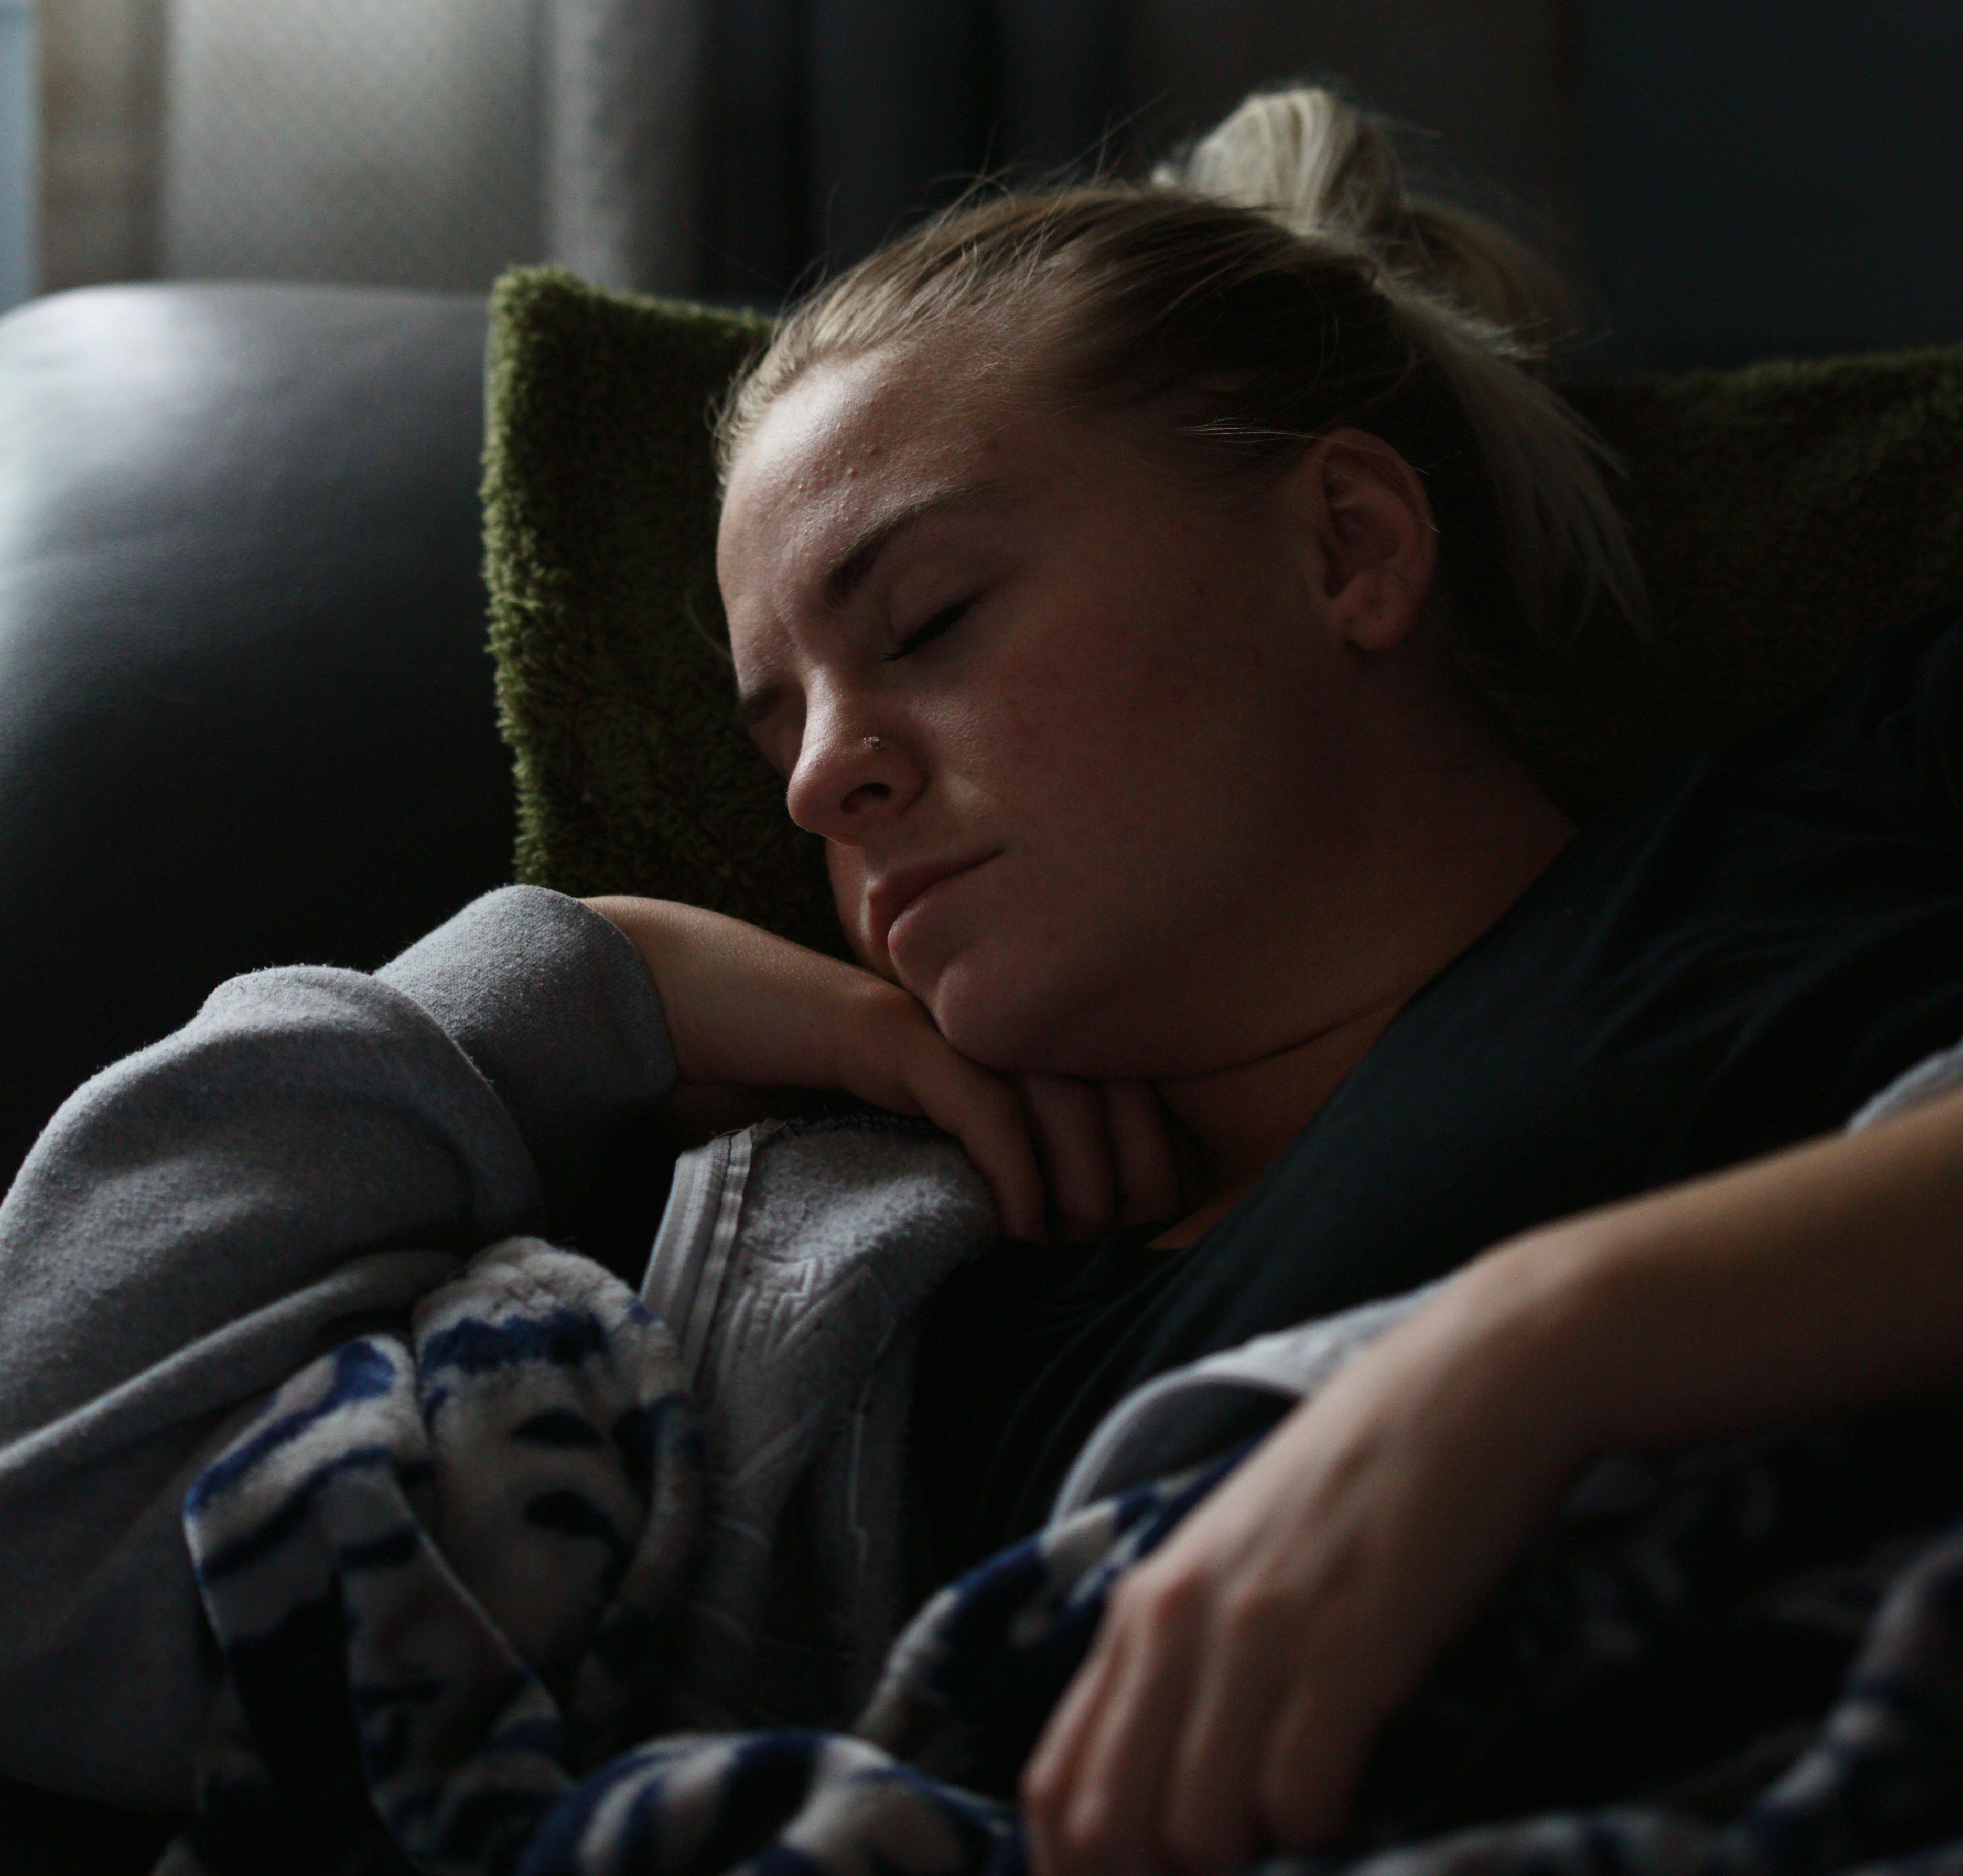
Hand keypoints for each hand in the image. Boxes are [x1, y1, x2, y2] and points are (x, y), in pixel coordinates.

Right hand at [585, 896, 1190, 1243]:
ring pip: (1059, 1093)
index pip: (1108, 1086)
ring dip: (1084, 1180)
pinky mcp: (884, 1034)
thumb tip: (1009, 1242)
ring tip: (1072, 1248)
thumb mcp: (871, 1132)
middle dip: (1139, 1173)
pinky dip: (1013, 1166)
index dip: (1148, 1155)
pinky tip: (1019, 1228)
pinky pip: (978, 1100)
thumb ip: (935, 1160)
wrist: (664, 1004)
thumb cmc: (760, 1074)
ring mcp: (932, 1021)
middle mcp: (974, 1019)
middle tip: (1125, 1249)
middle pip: (1110, 1085)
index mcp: (984, 1036)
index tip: (1141, 1233)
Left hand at [1021, 1246, 1595, 1874]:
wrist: (1463, 1390)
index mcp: (1141, 1604)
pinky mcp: (1345, 1649)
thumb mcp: (1232, 1559)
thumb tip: (1155, 1787)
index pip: (1055, 1783)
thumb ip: (1182, 1654)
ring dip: (1245, 1857)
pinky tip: (1350, 1796)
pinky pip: (1298, 1799)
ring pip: (1195, 1829)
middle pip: (1106, 1825)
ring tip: (1292, 1830)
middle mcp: (1177, 1620)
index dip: (1074, 1874)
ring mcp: (1257, 1634)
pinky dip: (1319, 1828)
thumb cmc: (1353, 1484)